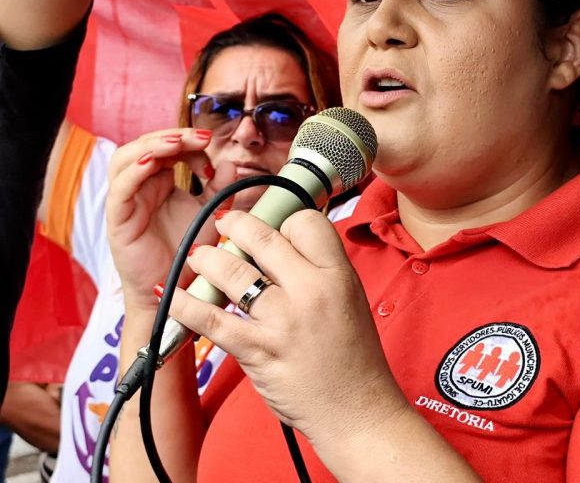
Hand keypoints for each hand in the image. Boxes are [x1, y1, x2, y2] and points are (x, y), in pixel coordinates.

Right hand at [107, 128, 236, 310]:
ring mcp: (127, 202)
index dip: (190, 143)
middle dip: (173, 136)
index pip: (168, 147)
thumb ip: (221, 189)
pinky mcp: (118, 220)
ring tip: (177, 142)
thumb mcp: (213, 215)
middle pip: (146, 145)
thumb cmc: (191, 254)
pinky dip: (133, 171)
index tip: (213, 150)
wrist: (177, 294)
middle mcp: (141, 187)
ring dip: (152, 145)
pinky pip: (120, 189)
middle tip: (201, 137)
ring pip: (125, 159)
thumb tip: (230, 162)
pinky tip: (151, 162)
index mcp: (161, 182)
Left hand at [168, 210, 408, 447]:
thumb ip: (320, 272)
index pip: (305, 223)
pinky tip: (172, 295)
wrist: (355, 410)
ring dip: (207, 259)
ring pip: (232, 272)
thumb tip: (285, 247)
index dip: (283, 222)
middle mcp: (312, 291)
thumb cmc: (353, 358)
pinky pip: (211, 319)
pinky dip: (186, 305)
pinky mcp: (258, 350)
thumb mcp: (349, 300)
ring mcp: (283, 321)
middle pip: (264, 238)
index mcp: (339, 275)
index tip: (272, 231)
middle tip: (223, 224)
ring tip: (198, 257)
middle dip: (235, 225)